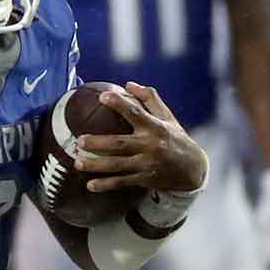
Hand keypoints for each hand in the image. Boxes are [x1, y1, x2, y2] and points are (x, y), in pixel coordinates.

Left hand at [73, 82, 208, 196]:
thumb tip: (128, 85)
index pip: (135, 112)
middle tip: (80, 140)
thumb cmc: (176, 138)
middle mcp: (150, 146)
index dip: (119, 104)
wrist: (192, 169)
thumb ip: (149, 99)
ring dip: (96, 165)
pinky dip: (106, 184)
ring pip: (117, 165)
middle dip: (98, 143)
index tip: (103, 96)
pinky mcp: (145, 179)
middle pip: (120, 144)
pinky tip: (90, 185)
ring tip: (77, 162)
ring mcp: (146, 164)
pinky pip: (122, 182)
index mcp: (155, 127)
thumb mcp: (167, 117)